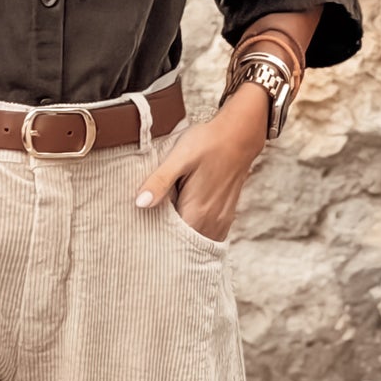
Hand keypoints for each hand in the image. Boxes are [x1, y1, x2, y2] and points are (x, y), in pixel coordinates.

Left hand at [134, 82, 269, 241]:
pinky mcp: (226, 214)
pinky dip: (197, 236)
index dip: (156, 246)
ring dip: (183, 243)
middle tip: (149, 242)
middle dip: (167, 247)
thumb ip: (160, 181)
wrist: (240, 133)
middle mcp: (211, 221)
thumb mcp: (179, 157)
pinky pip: (210, 235)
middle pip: (185, 247)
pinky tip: (185, 228)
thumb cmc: (208, 142)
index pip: (173, 244)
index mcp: (197, 212)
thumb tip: (140, 203)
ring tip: (164, 239)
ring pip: (199, 243)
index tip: (142, 243)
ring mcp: (221, 219)